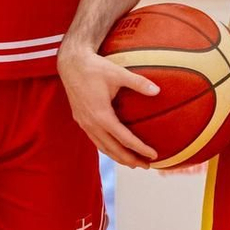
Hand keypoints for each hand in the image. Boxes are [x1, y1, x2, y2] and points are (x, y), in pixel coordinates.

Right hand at [58, 42, 159, 165]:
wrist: (71, 64)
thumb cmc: (95, 67)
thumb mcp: (119, 73)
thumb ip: (138, 83)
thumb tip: (158, 91)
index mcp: (101, 115)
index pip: (124, 139)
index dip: (140, 148)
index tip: (154, 155)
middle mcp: (91, 123)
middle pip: (113, 149)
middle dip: (130, 160)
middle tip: (147, 166)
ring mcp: (84, 123)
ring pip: (103, 147)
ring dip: (118, 157)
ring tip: (133, 163)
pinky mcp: (81, 120)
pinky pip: (96, 140)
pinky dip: (107, 148)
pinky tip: (115, 149)